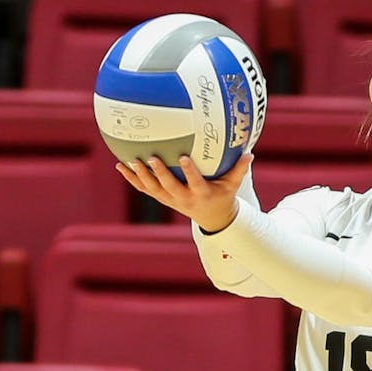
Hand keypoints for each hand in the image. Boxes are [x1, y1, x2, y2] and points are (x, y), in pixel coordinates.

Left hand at [115, 153, 253, 232]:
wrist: (211, 217)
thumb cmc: (223, 195)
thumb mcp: (233, 185)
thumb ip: (240, 169)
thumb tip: (251, 153)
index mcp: (201, 193)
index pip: (195, 183)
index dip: (189, 172)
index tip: (183, 157)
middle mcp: (183, 198)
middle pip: (169, 187)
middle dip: (159, 173)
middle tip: (151, 158)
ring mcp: (171, 200)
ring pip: (153, 189)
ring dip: (141, 176)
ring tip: (130, 161)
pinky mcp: (162, 198)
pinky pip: (144, 189)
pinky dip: (133, 179)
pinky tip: (120, 165)